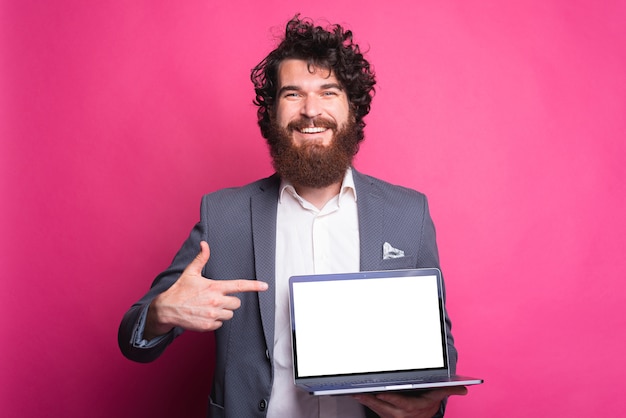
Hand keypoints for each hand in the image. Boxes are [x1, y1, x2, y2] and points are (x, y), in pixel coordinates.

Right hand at [144, 241, 267, 338]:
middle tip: (216, 299)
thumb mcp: (190, 272)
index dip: (254, 286)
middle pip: (236, 303)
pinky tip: (204, 315)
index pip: (239, 286)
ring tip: (209, 307)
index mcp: (215, 287)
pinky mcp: (209, 326)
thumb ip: (201, 259)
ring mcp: (213, 315)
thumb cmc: (180, 290)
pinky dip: (215, 321)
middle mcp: (216, 301)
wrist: (166, 309)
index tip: (265, 286)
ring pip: (229, 314)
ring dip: (223, 312)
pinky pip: (220, 325)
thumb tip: (205, 244)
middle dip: (229, 301)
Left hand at [353, 386, 466, 417]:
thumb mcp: (438, 395)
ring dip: (364, 399)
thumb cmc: (427, 401)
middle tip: (359, 390)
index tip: (381, 392)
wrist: (422, 414)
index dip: (390, 398)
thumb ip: (450, 390)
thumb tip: (465, 388)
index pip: (400, 403)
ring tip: (353, 390)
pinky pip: (372, 406)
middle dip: (370, 398)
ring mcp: (390, 413)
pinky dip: (364, 400)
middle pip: (382, 405)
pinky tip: (355, 393)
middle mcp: (399, 413)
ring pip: (374, 407)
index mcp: (412, 407)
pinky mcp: (383, 412)